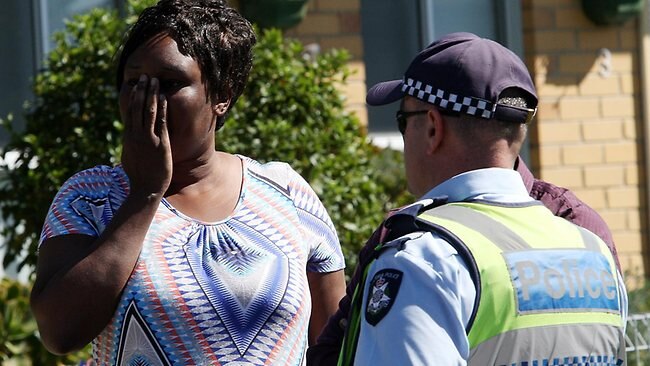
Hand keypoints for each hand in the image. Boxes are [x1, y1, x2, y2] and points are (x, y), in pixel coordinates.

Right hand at [121, 74, 171, 196]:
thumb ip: (130, 145)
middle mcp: (136, 134)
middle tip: (145, 76)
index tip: (134, 84)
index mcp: (128, 136)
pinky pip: (160, 122)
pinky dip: (161, 108)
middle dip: (141, 90)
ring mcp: (148, 138)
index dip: (132, 96)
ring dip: (151, 94)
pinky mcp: (160, 144)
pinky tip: (164, 98)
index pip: (128, 111)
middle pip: (137, 107)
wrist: (145, 189)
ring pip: (148, 111)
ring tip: (154, 81)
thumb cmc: (139, 176)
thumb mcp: (130, 156)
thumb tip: (129, 140)